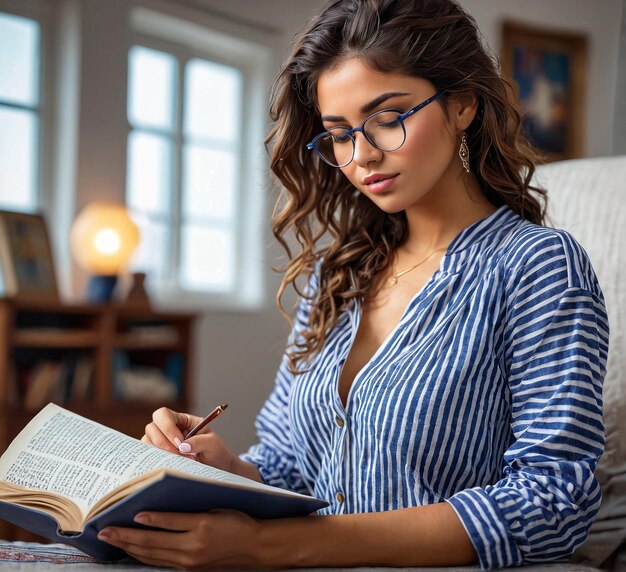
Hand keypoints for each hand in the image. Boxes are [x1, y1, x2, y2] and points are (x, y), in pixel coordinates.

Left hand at [98, 510, 264, 568]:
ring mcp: (190, 561)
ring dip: (129, 547)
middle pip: (153, 542)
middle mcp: (193, 546)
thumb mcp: (216, 508)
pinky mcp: (190, 568)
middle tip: (104, 530)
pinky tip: (132, 551)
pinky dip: (144, 556)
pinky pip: (161, 562)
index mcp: (202, 526)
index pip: (168, 522)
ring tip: (110, 539)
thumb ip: (190, 511)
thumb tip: (162, 507)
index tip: (131, 512)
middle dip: (126, 536)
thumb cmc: (238, 521)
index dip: (149, 518)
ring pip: (153, 554)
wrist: (255, 547)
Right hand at [141, 407, 235, 471]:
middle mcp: (168, 429)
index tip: (180, 443)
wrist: (216, 467)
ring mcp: (161, 442)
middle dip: (164, 443)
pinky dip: (156, 461)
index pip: (164, 414)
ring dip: (161, 453)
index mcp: (181, 420)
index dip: (167, 427)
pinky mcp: (158, 456)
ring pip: (147, 442)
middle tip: (180, 455)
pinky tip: (170, 466)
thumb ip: (200, 441)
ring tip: (180, 462)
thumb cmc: (215, 452)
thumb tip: (182, 446)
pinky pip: (148, 456)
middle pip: (152, 428)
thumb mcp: (213, 444)